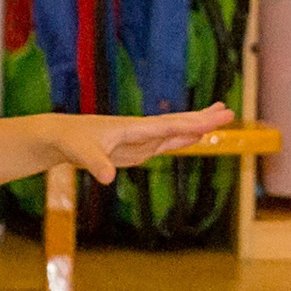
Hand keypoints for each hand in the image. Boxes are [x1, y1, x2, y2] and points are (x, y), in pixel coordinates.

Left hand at [33, 102, 232, 183]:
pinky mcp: (135, 150)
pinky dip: (182, 138)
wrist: (60, 137)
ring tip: (221, 116)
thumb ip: (96, 164)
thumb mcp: (81, 153)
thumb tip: (107, 178)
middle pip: (176, 124)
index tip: (213, 118)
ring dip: (197, 125)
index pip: (167, 126)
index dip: (190, 123)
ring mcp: (140, 140)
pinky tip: (196, 135)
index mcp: (132, 128)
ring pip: (174, 132)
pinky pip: (165, 143)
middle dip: (202, 119)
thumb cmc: (71, 141)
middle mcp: (140, 131)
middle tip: (229, 112)